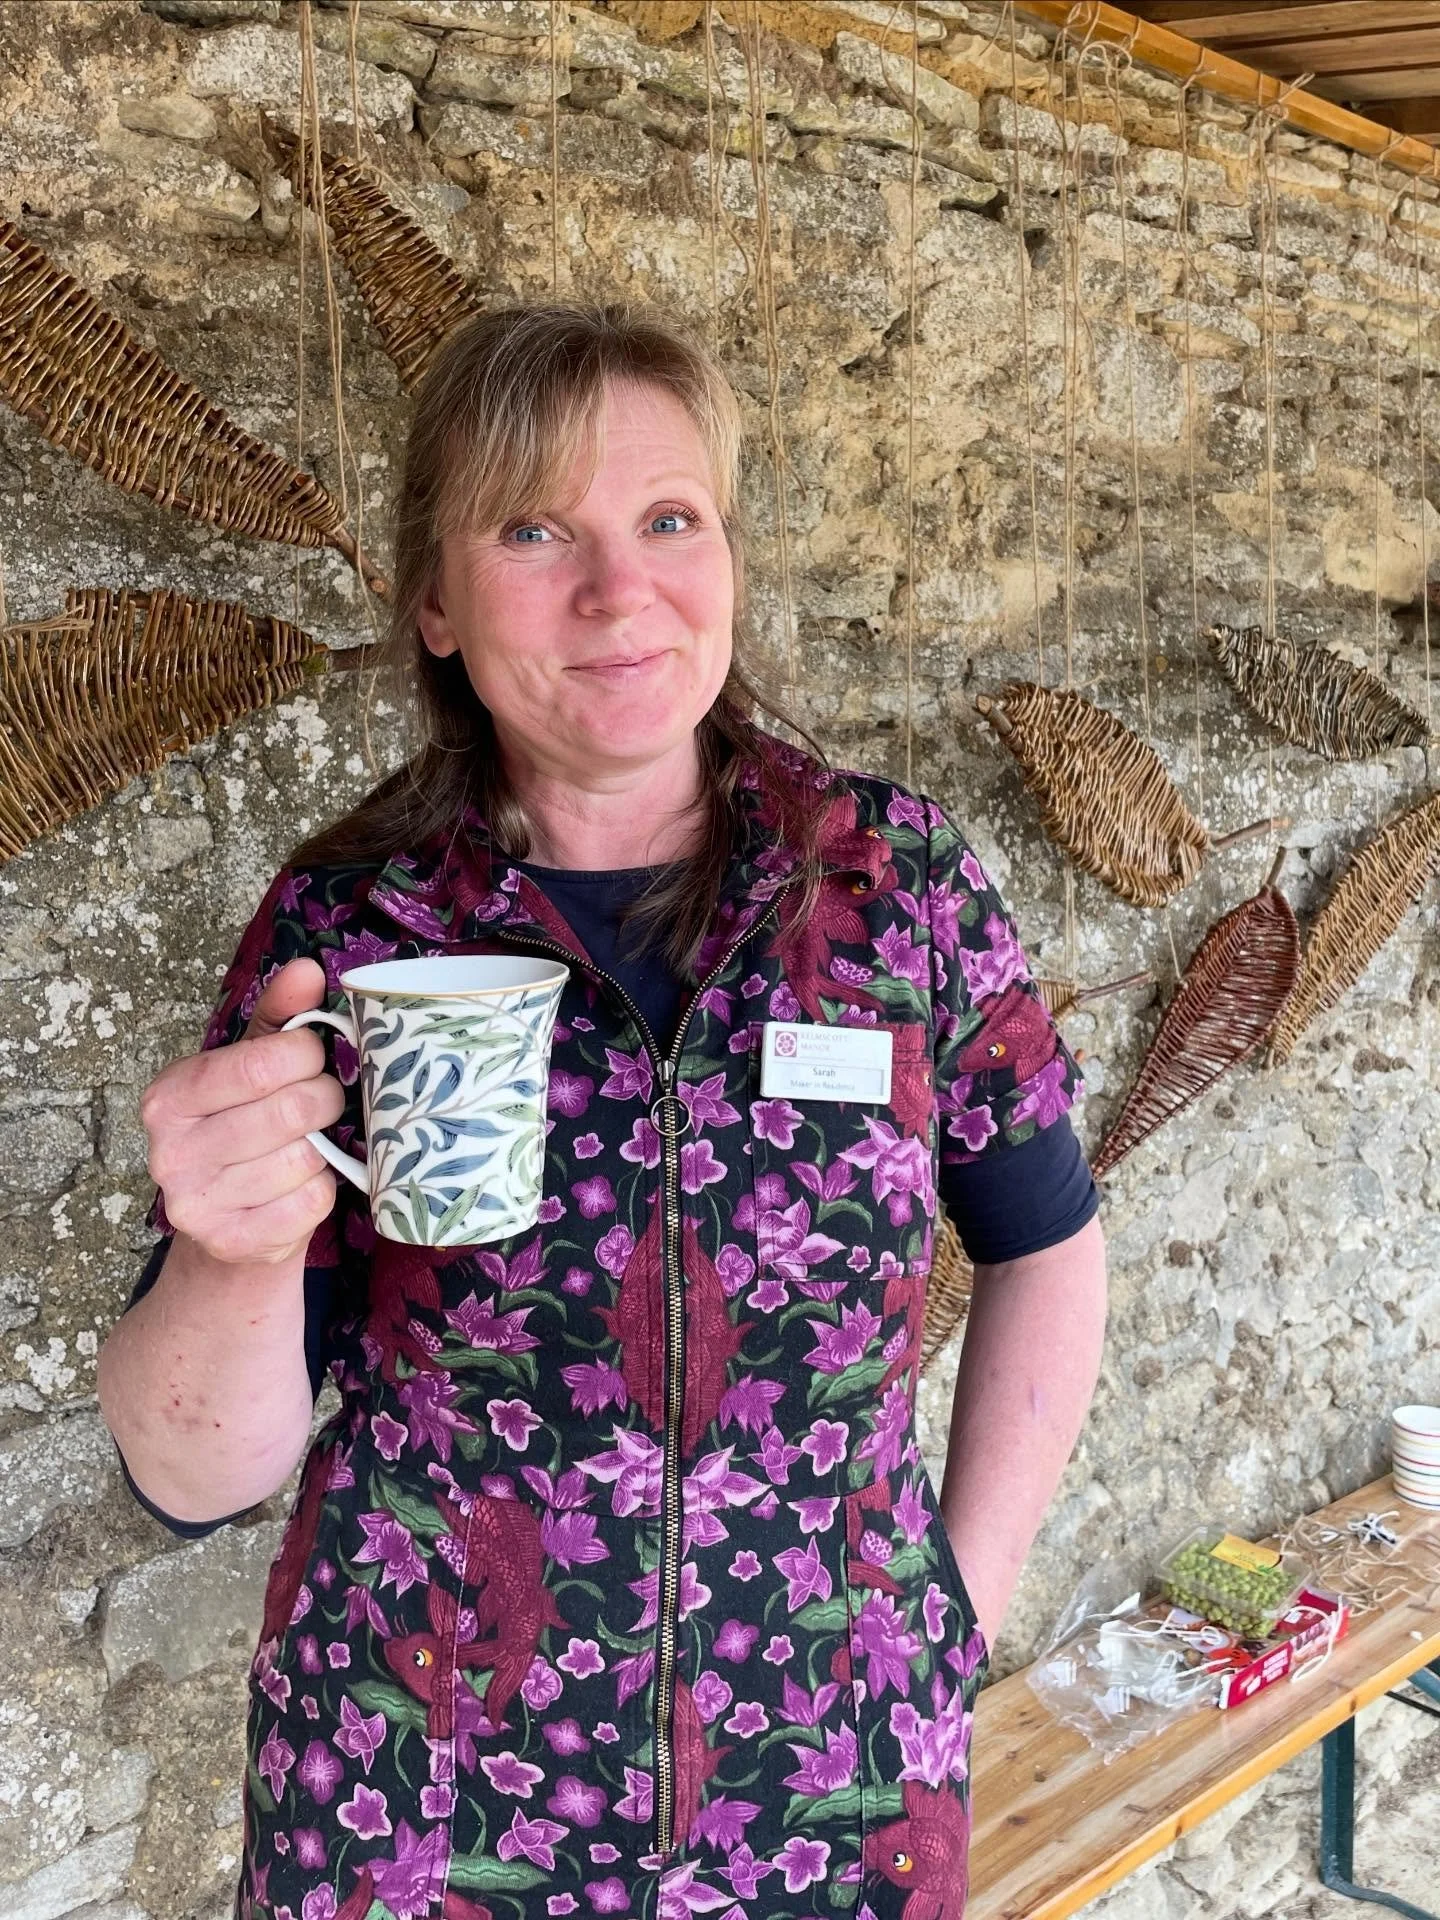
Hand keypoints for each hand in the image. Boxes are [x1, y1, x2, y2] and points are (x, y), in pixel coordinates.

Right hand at [140, 958, 342, 1266]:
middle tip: (320, 1104)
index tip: (310, 1060)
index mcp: (169, 1097)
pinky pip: (312, 1202)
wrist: (229, 1228)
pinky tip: (301, 1185)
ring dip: (322, 1149)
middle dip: (323, 1101)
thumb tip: (308, 969)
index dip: (307, 1056)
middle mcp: (170, 1153)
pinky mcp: (232, 1242)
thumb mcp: (252, 1067)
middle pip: (291, 1110)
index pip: (263, 1062)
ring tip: (306, 1146)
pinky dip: (322, 1190)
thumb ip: (279, 1017)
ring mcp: (197, 1204)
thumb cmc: (243, 1129)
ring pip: (305, 1158)